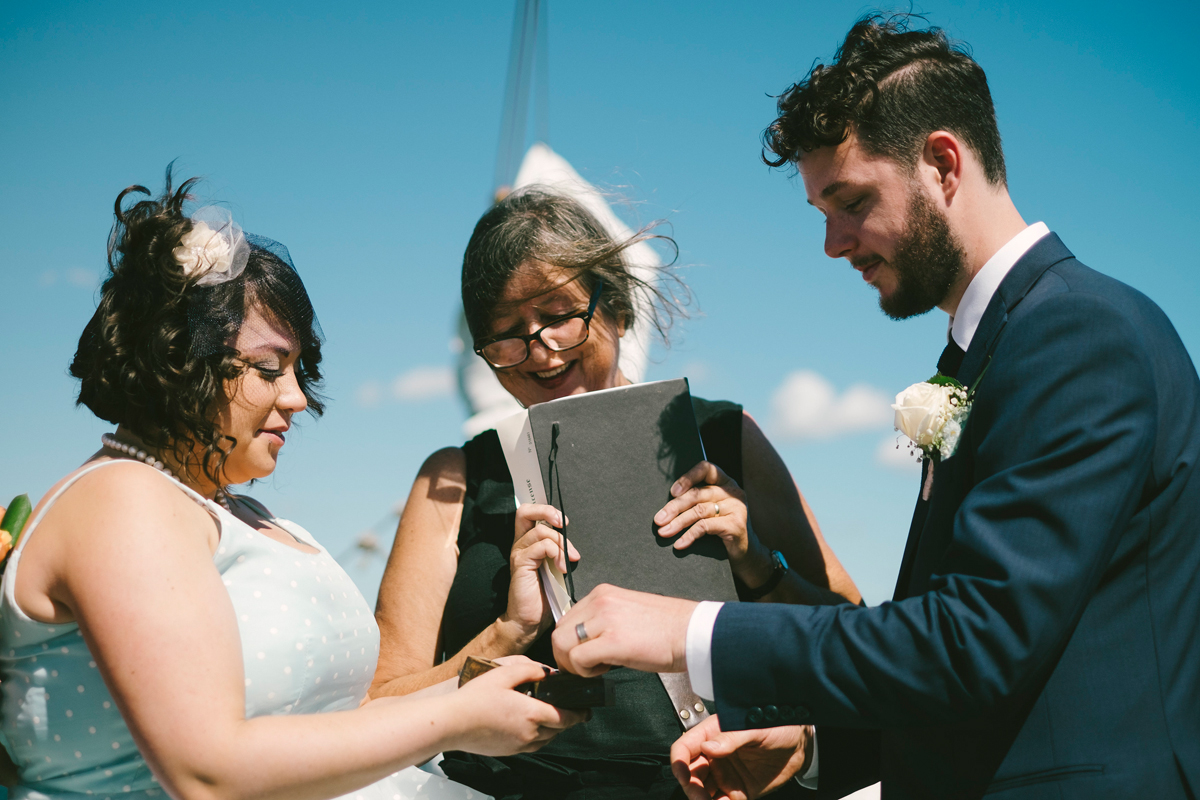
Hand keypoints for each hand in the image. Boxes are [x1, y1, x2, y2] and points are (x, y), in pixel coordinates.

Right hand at [447, 659, 587, 755]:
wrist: (452, 723)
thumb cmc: (475, 699)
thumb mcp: (503, 674)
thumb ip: (529, 670)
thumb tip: (546, 671)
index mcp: (532, 713)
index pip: (567, 717)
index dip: (580, 714)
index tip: (586, 711)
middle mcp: (530, 733)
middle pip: (558, 730)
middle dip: (566, 720)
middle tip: (568, 709)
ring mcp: (519, 745)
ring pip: (546, 739)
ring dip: (551, 729)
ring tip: (547, 715)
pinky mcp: (508, 752)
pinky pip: (531, 745)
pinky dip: (536, 736)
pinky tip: (527, 724)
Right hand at [500, 504, 579, 648]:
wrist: (529, 621)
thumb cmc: (543, 597)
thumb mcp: (554, 568)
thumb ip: (558, 552)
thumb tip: (571, 544)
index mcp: (527, 543)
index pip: (529, 513)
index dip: (546, 510)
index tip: (564, 522)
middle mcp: (520, 544)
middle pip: (525, 511)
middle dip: (548, 511)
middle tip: (564, 524)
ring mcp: (519, 553)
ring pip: (541, 531)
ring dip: (561, 543)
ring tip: (568, 561)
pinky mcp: (520, 564)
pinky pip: (541, 547)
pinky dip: (556, 554)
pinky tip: (561, 568)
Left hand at [552, 584, 694, 675]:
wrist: (692, 633)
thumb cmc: (667, 628)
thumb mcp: (628, 613)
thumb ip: (603, 620)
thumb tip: (585, 642)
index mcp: (603, 593)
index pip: (567, 619)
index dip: (572, 642)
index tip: (585, 655)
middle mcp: (600, 601)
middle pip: (558, 632)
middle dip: (567, 655)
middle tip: (587, 666)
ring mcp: (605, 619)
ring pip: (562, 644)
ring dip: (574, 664)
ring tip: (598, 668)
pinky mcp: (612, 641)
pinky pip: (577, 659)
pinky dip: (586, 671)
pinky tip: (606, 669)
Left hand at [655, 462, 770, 583]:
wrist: (745, 554)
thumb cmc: (722, 529)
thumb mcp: (710, 510)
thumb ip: (696, 501)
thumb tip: (664, 508)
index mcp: (725, 482)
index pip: (706, 468)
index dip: (688, 477)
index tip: (672, 492)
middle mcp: (733, 491)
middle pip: (697, 494)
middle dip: (674, 507)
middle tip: (658, 520)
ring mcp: (736, 507)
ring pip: (699, 511)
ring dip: (678, 523)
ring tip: (663, 532)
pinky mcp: (736, 524)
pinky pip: (705, 526)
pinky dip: (689, 535)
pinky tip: (679, 544)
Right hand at [670, 714, 810, 799]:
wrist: (802, 744)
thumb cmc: (778, 724)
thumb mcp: (755, 727)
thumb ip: (731, 737)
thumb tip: (708, 747)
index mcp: (713, 734)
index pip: (684, 747)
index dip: (679, 762)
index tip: (684, 777)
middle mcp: (714, 755)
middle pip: (691, 774)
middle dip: (692, 788)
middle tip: (700, 798)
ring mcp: (725, 774)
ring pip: (703, 791)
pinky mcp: (738, 791)